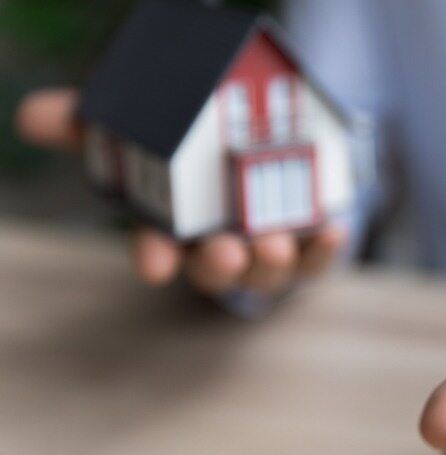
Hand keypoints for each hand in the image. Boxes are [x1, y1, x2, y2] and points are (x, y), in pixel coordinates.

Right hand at [16, 87, 345, 294]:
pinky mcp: (309, 246)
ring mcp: (266, 250)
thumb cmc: (196, 160)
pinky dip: (326, 248)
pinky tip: (334, 230)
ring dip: (273, 258)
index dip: (154, 257)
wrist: (263, 155)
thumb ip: (99, 126)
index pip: (158, 250)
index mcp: (177, 230)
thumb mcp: (147, 135)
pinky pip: (318, 258)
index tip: (153, 263)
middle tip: (226, 252)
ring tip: (275, 240)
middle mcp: (221, 247)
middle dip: (221, 264)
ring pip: (269, 268)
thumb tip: (33, 115)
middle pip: (218, 268)